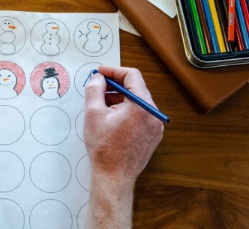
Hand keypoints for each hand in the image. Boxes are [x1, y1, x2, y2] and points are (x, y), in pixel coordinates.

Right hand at [83, 66, 163, 227]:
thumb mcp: (93, 113)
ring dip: (120, 99)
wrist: (114, 177)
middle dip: (115, 86)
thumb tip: (98, 78)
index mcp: (142, 106)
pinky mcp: (153, 135)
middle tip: (98, 88)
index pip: (132, 76)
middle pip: (136, 88)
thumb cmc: (104, 148)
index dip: (114, 71)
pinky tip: (111, 118)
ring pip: (138, 102)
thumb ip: (94, 88)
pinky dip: (127, 111)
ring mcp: (155, 126)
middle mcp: (153, 114)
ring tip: (102, 105)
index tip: (100, 72)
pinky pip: (141, 114)